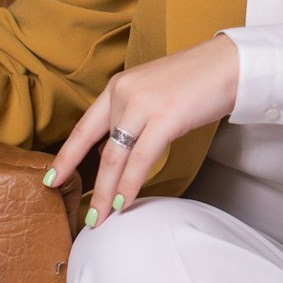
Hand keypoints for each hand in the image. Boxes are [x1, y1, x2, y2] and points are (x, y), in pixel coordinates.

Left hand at [48, 35, 240, 225]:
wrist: (230, 64)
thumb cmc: (197, 80)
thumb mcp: (153, 92)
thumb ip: (131, 116)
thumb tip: (115, 149)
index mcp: (119, 86)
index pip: (85, 126)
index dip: (67, 155)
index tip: (52, 178)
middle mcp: (124, 93)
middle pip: (100, 148)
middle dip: (91, 185)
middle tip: (86, 215)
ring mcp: (144, 105)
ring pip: (116, 157)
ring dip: (107, 192)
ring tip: (101, 217)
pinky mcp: (166, 118)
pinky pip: (141, 159)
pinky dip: (131, 184)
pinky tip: (124, 201)